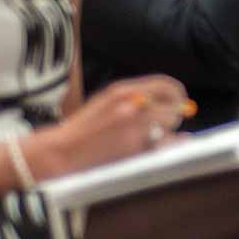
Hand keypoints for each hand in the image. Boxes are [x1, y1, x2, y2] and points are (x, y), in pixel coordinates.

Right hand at [52, 75, 188, 173]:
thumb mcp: (107, 102)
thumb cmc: (84, 130)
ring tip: (151, 139)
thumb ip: (139, 99)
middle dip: (172, 118)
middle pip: (175, 109)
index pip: (167, 86)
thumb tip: (178, 104)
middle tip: (163, 126)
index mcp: (123, 91)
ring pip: (171, 129)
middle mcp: (132, 106)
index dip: (178, 96)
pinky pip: (163, 147)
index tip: (179, 104)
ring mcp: (134, 128)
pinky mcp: (134, 150)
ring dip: (168, 135)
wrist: (59, 153)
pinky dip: (163, 149)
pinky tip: (152, 150)